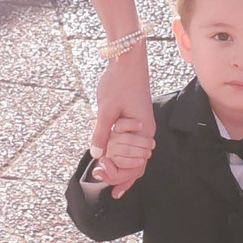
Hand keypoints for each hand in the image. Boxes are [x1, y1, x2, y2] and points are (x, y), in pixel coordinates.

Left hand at [90, 44, 153, 196]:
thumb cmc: (119, 82)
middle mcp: (146, 133)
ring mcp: (142, 128)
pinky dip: (123, 156)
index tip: (101, 177)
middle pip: (137, 165)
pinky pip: (132, 146)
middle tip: (102, 181)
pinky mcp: (136, 122)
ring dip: (122, 168)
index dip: (119, 176)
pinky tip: (112, 161)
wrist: (127, 61)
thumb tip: (97, 155)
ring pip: (135, 157)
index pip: (135, 165)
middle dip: (120, 176)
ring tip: (108, 179)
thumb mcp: (107, 109)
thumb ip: (102, 133)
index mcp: (143, 132)